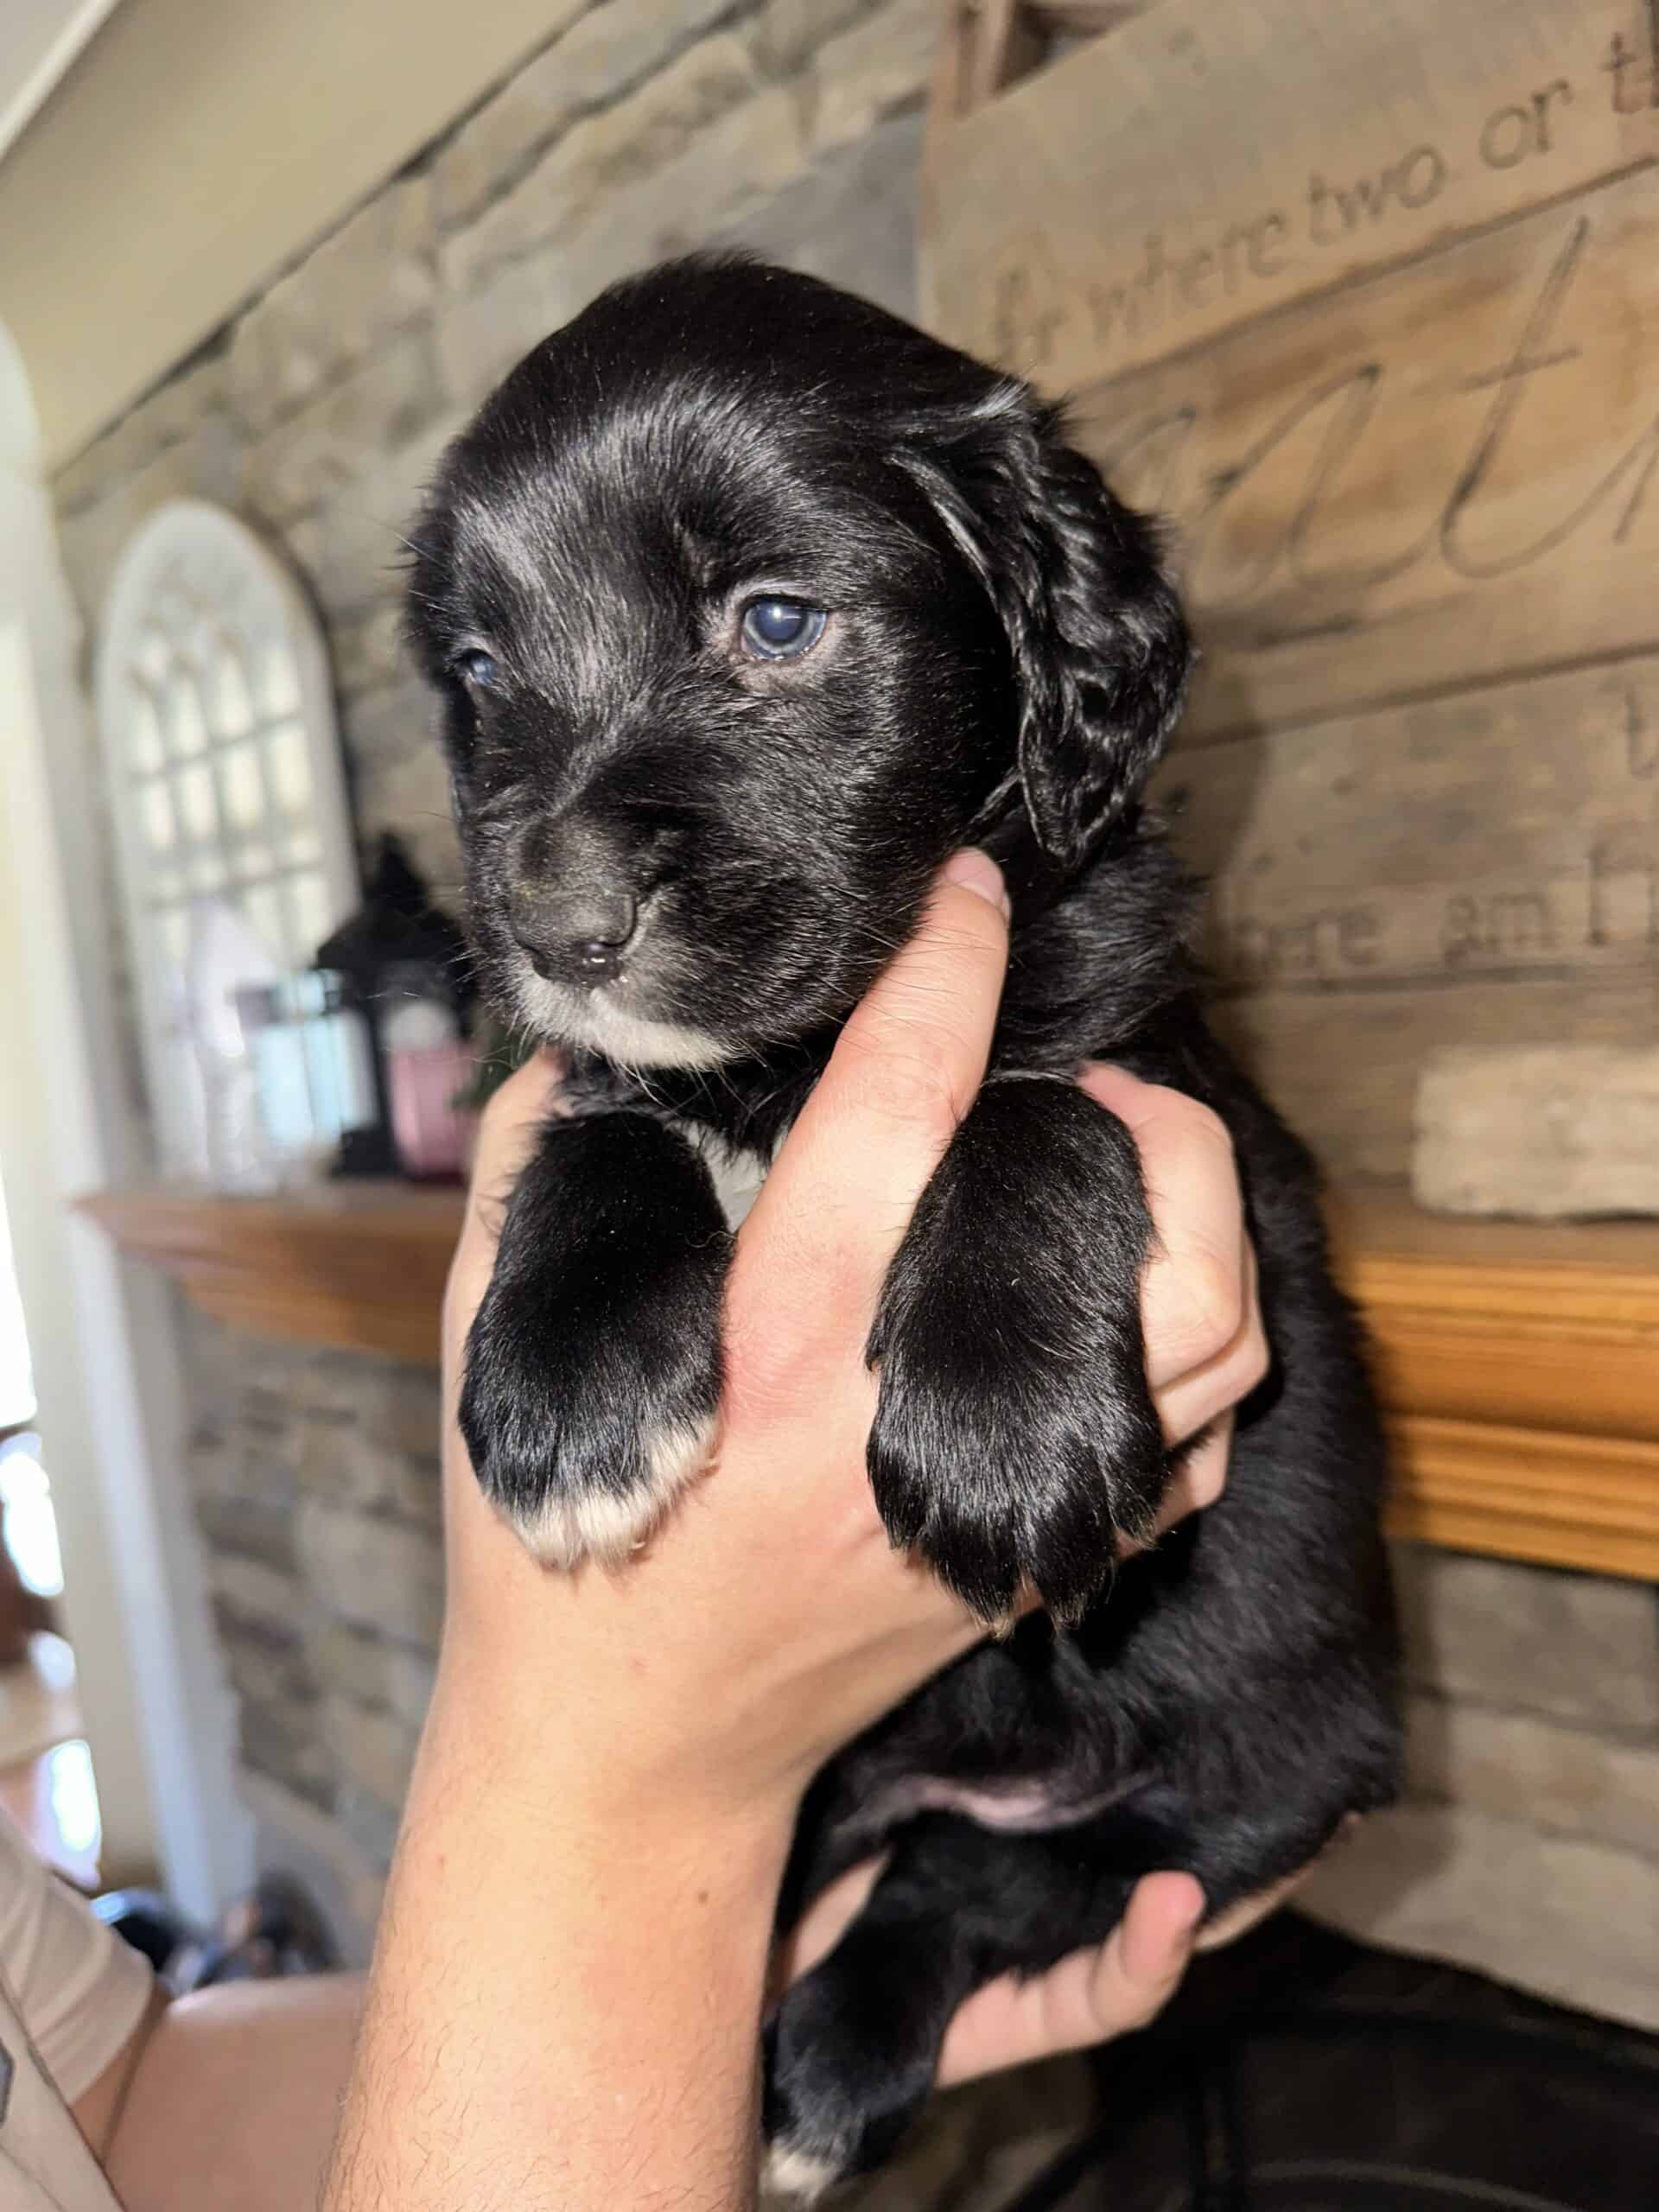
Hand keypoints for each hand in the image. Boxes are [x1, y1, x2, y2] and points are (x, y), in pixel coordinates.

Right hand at [438, 854, 1265, 1830]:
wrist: (634, 1751)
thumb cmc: (553, 1550)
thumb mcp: (498, 1349)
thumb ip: (541, 1182)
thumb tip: (593, 1049)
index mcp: (784, 1345)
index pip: (902, 1107)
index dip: (946, 970)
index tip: (967, 891)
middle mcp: (923, 1420)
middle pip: (1139, 1235)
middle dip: (1147, 1108)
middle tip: (1086, 1063)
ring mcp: (1010, 1507)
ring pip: (1211, 1342)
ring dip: (1204, 1217)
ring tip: (1131, 1157)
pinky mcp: (1045, 1565)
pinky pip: (1199, 1447)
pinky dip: (1203, 1353)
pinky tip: (1139, 1297)